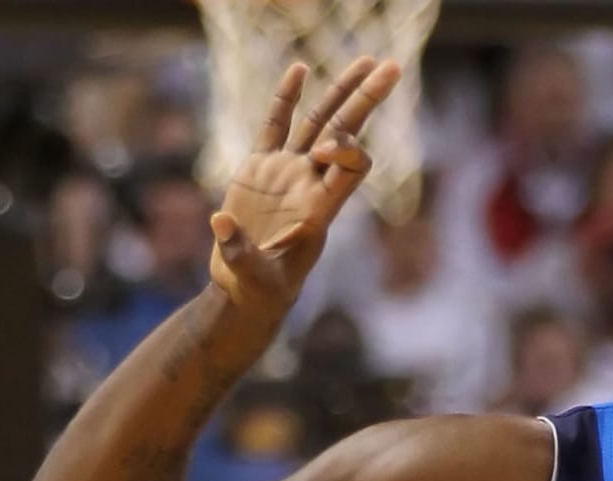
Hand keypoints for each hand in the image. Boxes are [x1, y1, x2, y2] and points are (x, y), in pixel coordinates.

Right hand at [209, 56, 402, 319]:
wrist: (246, 288)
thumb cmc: (258, 289)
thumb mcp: (252, 276)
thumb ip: (239, 252)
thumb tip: (221, 222)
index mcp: (320, 209)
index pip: (351, 167)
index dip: (344, 150)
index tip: (321, 151)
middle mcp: (310, 183)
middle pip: (346, 132)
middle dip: (368, 100)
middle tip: (391, 67)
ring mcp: (288, 172)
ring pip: (319, 122)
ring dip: (341, 91)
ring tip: (364, 58)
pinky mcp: (260, 168)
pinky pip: (276, 124)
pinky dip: (287, 97)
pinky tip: (299, 68)